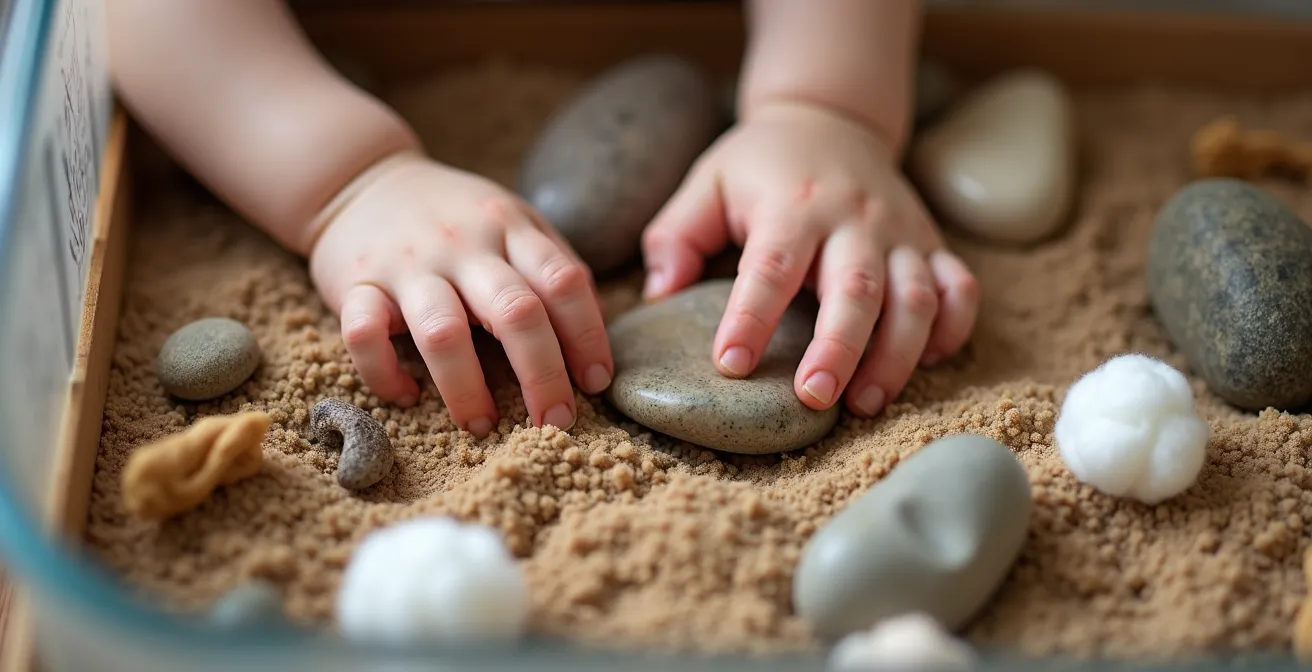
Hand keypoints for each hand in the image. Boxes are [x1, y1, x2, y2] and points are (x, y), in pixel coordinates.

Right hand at [308, 152, 613, 436]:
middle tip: (556, 422)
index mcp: (509, 226)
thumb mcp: (513, 220)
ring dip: (467, 389)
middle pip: (515, 312)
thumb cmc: (456, 218)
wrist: (362, 180)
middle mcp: (462, 243)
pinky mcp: (354, 285)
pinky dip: (385, 374)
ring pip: (442, 332)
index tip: (595, 382)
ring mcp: (407, 264)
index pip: (563, 281)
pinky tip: (407, 396)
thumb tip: (597, 334)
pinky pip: (364, 336)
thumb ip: (554, 265)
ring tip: (483, 425)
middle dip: (542, 375)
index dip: (587, 336)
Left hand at [641, 101, 978, 416]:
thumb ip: (675, 236)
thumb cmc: (760, 164)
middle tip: (814, 398)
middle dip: (838, 348)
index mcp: (791, 206)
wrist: (832, 115)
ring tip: (866, 402)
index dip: (751, 317)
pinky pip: (959, 288)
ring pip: (916, 297)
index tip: (731, 364)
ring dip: (897, 354)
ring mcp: (900, 232)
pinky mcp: (931, 243)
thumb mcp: (706, 183)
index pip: (771, 266)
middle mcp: (854, 218)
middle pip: (856, 289)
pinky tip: (925, 365)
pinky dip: (953, 330)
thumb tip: (658, 296)